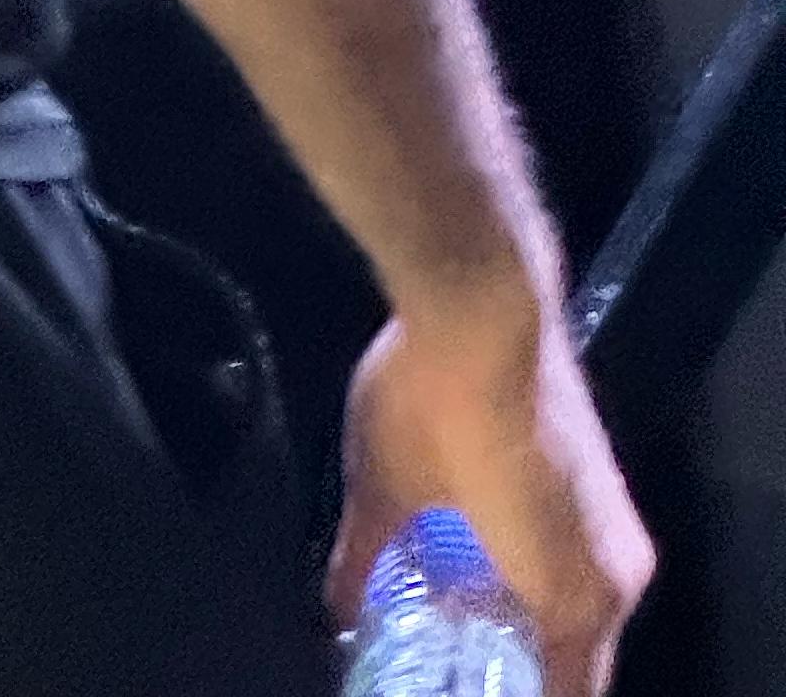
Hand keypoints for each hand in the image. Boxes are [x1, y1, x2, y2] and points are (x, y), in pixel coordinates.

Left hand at [333, 298, 652, 695]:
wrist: (487, 297)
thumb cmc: (437, 403)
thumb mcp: (384, 488)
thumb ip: (364, 562)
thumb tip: (338, 613)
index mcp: (576, 597)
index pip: (568, 693)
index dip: (517, 695)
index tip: (465, 688)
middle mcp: (618, 570)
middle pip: (581, 653)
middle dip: (523, 663)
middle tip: (454, 664)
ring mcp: (617, 516)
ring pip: (583, 602)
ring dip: (535, 616)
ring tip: (461, 618)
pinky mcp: (604, 472)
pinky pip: (582, 555)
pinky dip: (542, 570)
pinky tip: (486, 556)